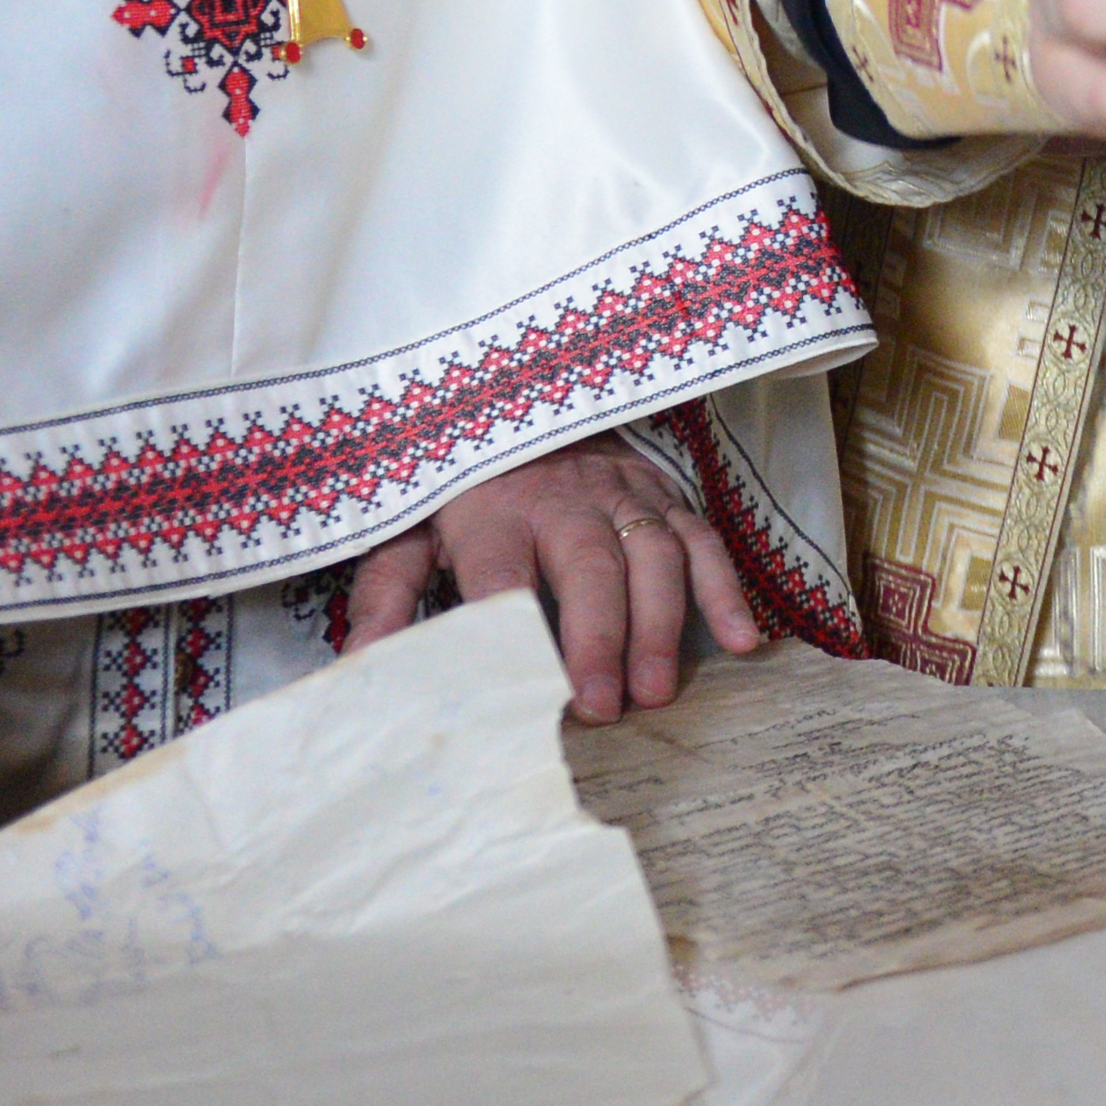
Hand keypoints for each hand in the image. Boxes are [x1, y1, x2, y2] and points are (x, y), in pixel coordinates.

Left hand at [340, 434, 753, 720]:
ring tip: (658, 690)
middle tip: (604, 706)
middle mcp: (564, 500)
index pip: (502, 570)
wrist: (519, 399)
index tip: (522, 688)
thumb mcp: (410, 529)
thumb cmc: (463, 484)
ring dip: (660, 625)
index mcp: (492, 511)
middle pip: (589, 568)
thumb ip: (387, 594)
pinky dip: (727, 588)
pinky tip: (742, 640)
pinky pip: (704, 539)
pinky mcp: (665, 493)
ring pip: (654, 556)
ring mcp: (623, 495)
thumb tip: (364, 666)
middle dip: (599, 639)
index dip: (513, 627)